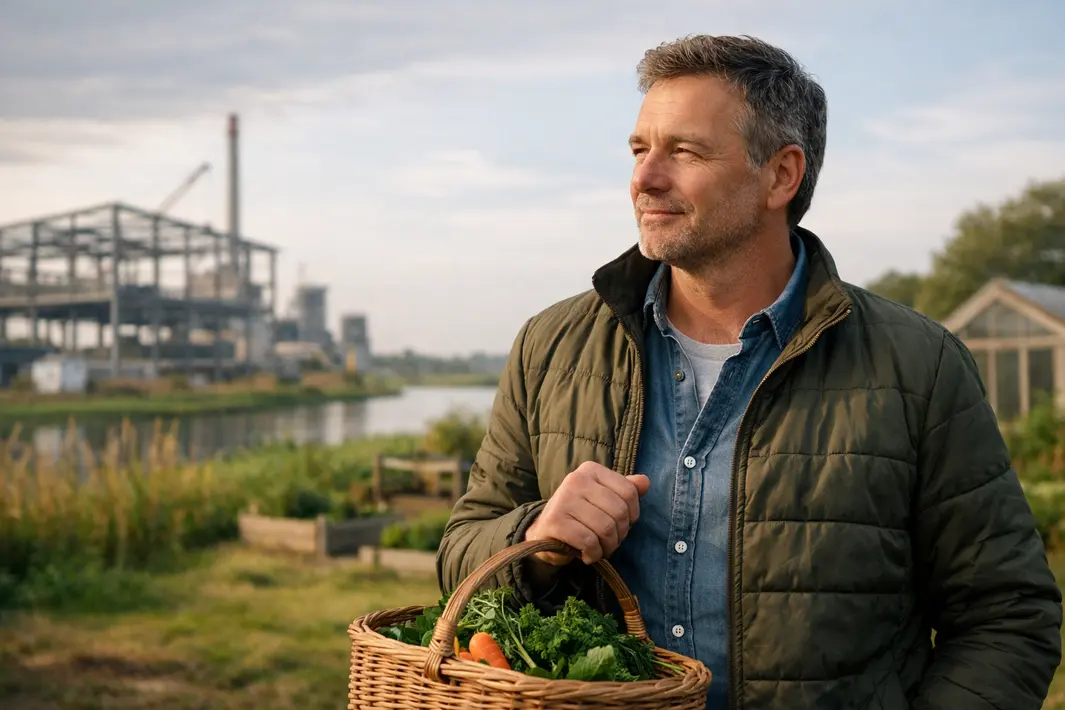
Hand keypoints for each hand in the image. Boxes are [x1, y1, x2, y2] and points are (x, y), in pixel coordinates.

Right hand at [523, 461, 649, 565]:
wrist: (544, 533)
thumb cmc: (579, 516)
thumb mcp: (603, 500)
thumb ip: (625, 490)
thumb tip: (645, 482)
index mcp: (591, 470)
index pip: (629, 492)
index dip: (632, 516)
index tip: (620, 524)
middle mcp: (576, 479)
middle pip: (619, 512)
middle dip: (619, 535)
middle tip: (609, 542)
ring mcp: (563, 499)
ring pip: (605, 528)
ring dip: (607, 547)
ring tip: (598, 549)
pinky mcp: (555, 520)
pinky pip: (589, 541)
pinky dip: (593, 553)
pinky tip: (586, 555)